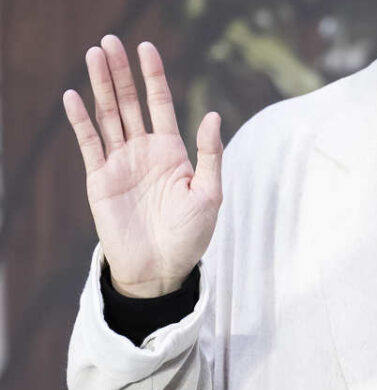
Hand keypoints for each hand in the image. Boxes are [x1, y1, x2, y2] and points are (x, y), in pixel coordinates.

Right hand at [63, 35, 222, 297]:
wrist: (162, 269)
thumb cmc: (191, 235)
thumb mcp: (209, 193)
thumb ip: (210, 154)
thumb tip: (212, 114)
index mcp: (172, 151)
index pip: (161, 104)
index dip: (154, 76)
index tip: (147, 48)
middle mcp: (144, 151)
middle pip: (131, 102)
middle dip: (122, 72)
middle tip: (111, 41)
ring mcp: (121, 163)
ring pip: (109, 116)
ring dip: (101, 86)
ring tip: (94, 55)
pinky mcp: (101, 179)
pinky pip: (89, 144)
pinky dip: (81, 121)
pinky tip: (73, 96)